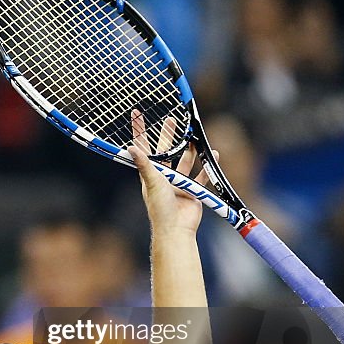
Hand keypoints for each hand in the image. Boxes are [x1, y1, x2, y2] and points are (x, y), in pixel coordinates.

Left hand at [129, 110, 216, 235]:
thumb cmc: (160, 207)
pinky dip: (208, 167)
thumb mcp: (152, 182)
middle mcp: (164, 177)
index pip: (143, 148)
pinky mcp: (192, 191)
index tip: (136, 114)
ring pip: (186, 161)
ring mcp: (179, 184)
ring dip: (190, 150)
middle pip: (166, 151)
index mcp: (151, 174)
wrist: (176, 229)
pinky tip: (214, 155)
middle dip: (169, 135)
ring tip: (195, 136)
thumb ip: (144, 164)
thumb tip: (130, 146)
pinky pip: (202, 176)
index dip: (140, 131)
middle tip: (172, 119)